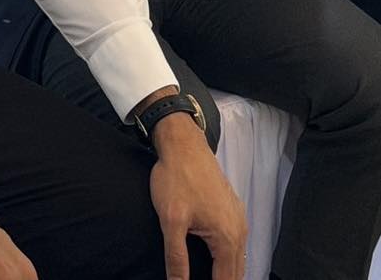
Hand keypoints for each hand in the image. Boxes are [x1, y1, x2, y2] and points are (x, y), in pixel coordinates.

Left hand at [150, 113, 247, 279]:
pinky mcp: (232, 209)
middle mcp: (239, 230)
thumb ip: (176, 258)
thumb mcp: (170, 220)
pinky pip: (235, 243)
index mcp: (227, 238)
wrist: (183, 144)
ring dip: (226, 273)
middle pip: (235, 273)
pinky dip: (227, 258)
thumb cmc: (177, 176)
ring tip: (210, 276)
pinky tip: (215, 261)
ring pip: (237, 259)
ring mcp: (238, 218)